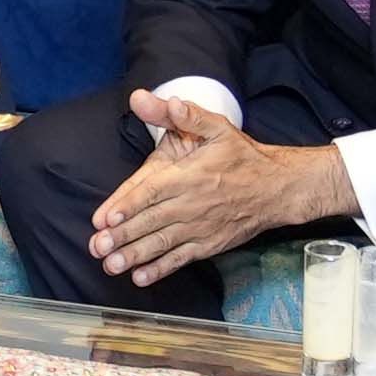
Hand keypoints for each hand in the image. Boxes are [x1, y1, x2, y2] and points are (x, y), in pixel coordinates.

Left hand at [86, 91, 349, 286]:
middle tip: (97, 248)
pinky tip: (140, 277)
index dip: (129, 205)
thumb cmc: (243, 156)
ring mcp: (200, 228)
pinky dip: (161, 269)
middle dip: (122, 236)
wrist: (278, 188)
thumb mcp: (217, 127)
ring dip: (135, 256)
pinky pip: (181, 259)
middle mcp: (192, 205)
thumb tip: (145, 97)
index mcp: (190, 176)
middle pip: (151, 222)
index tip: (106, 218)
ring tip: (110, 265)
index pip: (153, 191)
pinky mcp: (208, 245)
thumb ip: (183, 115)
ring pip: (162, 244)